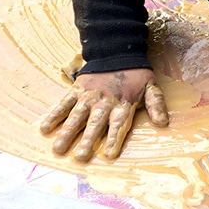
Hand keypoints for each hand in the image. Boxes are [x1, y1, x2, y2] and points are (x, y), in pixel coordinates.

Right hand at [40, 69, 168, 161]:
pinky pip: (64, 103)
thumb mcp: (150, 87)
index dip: (115, 139)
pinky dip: (55, 115)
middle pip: (95, 124)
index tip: (109, 155)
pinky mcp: (77, 89)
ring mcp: (89, 95)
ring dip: (67, 132)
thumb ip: (156, 104)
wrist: (117, 50)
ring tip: (59, 149)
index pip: (119, 124)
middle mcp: (105, 102)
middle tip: (80, 157)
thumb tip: (163, 123)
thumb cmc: (135, 74)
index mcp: (123, 103)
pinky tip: (45, 128)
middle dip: (88, 140)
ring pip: (77, 116)